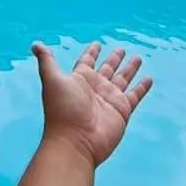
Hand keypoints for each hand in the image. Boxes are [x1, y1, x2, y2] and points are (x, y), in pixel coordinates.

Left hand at [32, 41, 152, 167]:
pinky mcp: (122, 111)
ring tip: (138, 57)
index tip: (97, 44)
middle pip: (108, 69)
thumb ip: (47, 60)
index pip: (87, 61)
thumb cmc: (62, 110)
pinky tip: (149, 79)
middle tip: (121, 49)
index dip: (92, 52)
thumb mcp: (53, 80)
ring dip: (130, 69)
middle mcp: (96, 88)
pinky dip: (142, 87)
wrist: (75, 142)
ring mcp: (110, 99)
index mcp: (80, 79)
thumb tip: (36, 44)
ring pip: (123, 79)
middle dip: (114, 59)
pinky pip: (135, 95)